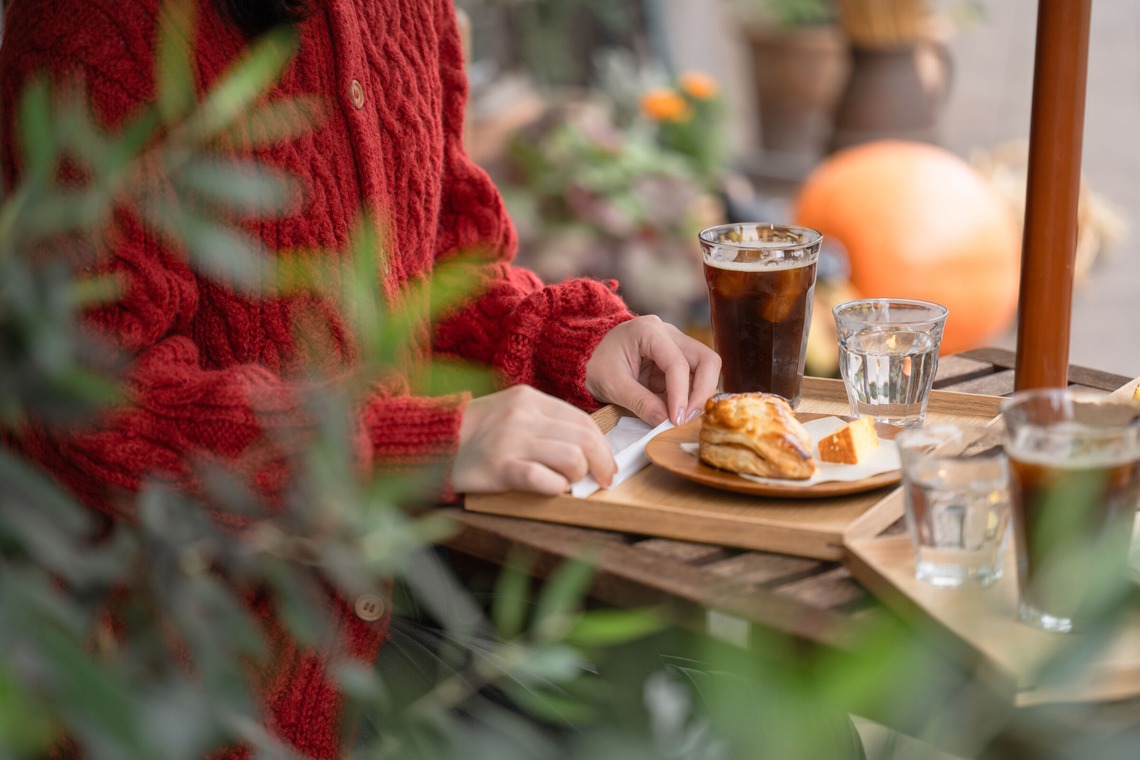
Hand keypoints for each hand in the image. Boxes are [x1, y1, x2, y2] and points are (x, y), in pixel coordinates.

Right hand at [452, 385, 616, 495]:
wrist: (431, 442)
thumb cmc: (475, 433)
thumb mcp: (510, 413)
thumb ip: (544, 422)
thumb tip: (585, 446)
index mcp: (528, 398)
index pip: (582, 419)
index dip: (602, 444)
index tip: (607, 462)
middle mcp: (522, 416)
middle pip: (584, 438)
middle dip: (602, 462)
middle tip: (604, 479)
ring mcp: (511, 441)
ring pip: (571, 457)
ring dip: (579, 476)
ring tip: (571, 483)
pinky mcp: (500, 468)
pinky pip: (544, 479)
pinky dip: (557, 487)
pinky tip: (552, 489)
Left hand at [584, 316, 720, 426]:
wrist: (586, 356)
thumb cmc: (596, 365)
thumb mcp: (612, 385)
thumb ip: (640, 402)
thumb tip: (666, 422)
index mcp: (649, 331)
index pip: (678, 363)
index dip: (681, 394)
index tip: (676, 420)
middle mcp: (669, 333)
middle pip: (706, 359)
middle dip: (702, 391)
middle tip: (688, 419)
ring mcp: (676, 346)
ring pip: (706, 369)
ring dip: (699, 395)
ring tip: (682, 419)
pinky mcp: (676, 362)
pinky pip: (693, 379)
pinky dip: (690, 397)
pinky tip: (678, 414)